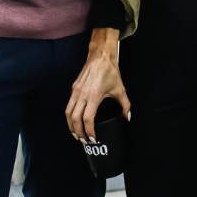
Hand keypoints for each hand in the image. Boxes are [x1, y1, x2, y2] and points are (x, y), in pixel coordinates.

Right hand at [65, 28, 129, 142]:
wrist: (101, 56)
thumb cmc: (110, 72)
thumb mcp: (120, 89)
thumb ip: (125, 105)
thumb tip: (128, 118)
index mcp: (94, 96)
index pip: (87, 119)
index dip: (89, 131)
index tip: (92, 139)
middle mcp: (82, 94)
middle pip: (75, 119)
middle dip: (78, 132)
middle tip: (83, 140)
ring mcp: (76, 91)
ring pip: (68, 113)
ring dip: (70, 125)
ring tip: (76, 134)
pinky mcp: (74, 88)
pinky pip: (69, 105)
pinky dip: (70, 116)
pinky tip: (74, 120)